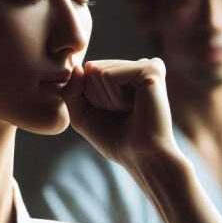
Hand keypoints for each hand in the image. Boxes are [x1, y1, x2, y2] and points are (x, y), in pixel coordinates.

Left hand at [62, 59, 180, 167]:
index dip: (90, 98)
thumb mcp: (81, 115)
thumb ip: (71, 91)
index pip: (88, 72)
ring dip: (106, 99)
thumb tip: (78, 67)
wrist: (140, 156)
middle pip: (93, 70)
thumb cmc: (114, 139)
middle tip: (120, 114)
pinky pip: (109, 75)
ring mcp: (146, 66)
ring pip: (99, 71)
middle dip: (97, 97)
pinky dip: (113, 96)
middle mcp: (138, 67)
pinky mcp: (150, 69)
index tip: (111, 115)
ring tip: (128, 111)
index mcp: (127, 74)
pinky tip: (133, 107)